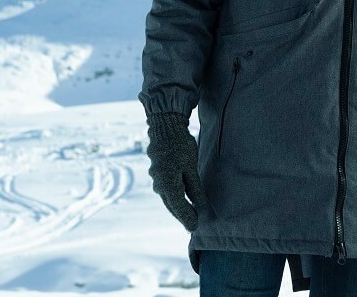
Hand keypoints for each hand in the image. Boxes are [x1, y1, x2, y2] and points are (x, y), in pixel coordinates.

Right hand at [145, 112, 206, 230]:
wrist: (164, 128)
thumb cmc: (180, 145)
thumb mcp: (190, 167)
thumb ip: (194, 187)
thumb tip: (200, 205)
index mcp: (168, 184)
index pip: (179, 207)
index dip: (187, 218)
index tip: (195, 227)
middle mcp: (159, 184)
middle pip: (172, 205)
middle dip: (182, 215)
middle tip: (192, 225)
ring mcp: (156, 178)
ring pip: (167, 198)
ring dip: (177, 207)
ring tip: (187, 215)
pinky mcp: (157, 172)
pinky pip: (165, 189)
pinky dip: (173, 197)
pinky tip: (179, 199)